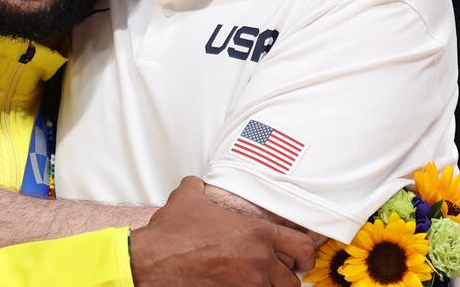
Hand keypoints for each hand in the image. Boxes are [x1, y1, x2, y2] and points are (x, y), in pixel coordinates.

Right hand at [129, 177, 317, 286]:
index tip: (302, 259)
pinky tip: (239, 285)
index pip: (302, 247)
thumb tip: (198, 183)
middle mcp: (258, 261)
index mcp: (257, 234)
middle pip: (292, 280)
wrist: (153, 260)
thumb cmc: (172, 232)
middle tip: (280, 273)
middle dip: (287, 277)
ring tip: (258, 281)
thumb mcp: (189, 196)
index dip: (306, 255)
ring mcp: (246, 284)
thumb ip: (200, 187)